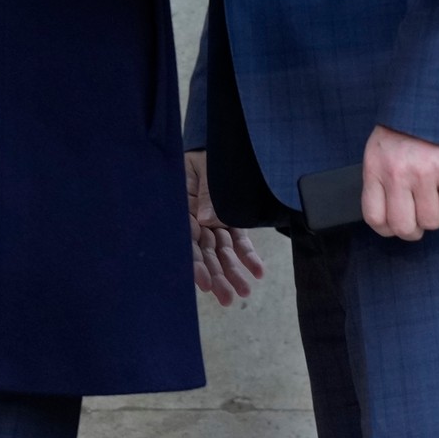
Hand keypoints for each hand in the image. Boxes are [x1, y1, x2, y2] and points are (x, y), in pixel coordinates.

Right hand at [186, 151, 264, 305]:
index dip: (194, 264)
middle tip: (227, 299)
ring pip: (222, 251)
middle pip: (205, 252)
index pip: (186, 242)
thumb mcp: (202, 167)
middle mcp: (195, 219)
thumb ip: (205, 192)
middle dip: (216, 276)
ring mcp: (212, 220)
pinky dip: (247, 255)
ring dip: (232, 271)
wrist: (216, 138)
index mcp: (180, 208)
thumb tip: (207, 221)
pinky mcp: (228, 217)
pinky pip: (238, 238)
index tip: (204, 284)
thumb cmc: (203, 151)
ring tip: (244, 292)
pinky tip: (257, 271)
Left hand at [361, 124, 438, 240]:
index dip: (387, 229)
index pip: (375, 217)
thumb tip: (388, 211)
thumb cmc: (404, 126)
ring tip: (437, 202)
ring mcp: (425, 174)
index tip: (395, 226)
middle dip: (413, 230)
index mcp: (376, 168)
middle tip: (419, 220)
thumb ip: (380, 178)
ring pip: (432, 221)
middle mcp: (398, 174)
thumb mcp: (380, 149)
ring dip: (437, 217)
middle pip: (404, 227)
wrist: (433, 97)